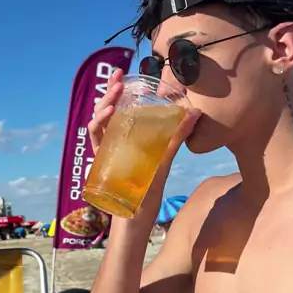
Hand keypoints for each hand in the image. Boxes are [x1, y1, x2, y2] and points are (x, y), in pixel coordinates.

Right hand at [88, 68, 200, 221]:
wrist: (134, 221)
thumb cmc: (147, 193)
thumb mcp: (164, 160)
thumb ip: (176, 137)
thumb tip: (195, 113)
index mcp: (126, 138)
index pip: (120, 108)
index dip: (118, 89)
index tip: (123, 72)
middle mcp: (113, 142)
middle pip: (108, 111)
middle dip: (110, 91)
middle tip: (117, 75)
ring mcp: (106, 152)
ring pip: (99, 122)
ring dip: (104, 105)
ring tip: (114, 92)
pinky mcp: (102, 163)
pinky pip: (96, 140)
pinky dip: (99, 125)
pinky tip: (108, 114)